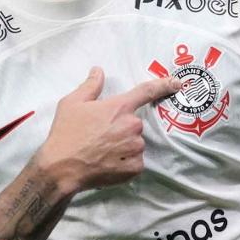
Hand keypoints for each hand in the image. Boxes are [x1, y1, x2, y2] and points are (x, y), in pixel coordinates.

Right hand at [36, 66, 180, 194]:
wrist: (61, 167)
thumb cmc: (66, 132)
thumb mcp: (72, 102)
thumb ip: (90, 85)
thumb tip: (99, 70)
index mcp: (119, 107)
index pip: (146, 91)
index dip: (163, 85)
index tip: (177, 82)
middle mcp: (132, 126)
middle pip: (134, 122)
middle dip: (121, 125)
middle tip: (99, 133)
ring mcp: (134, 148)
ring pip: (135, 142)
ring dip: (123, 144)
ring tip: (101, 150)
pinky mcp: (134, 168)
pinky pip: (135, 161)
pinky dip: (125, 162)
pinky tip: (107, 162)